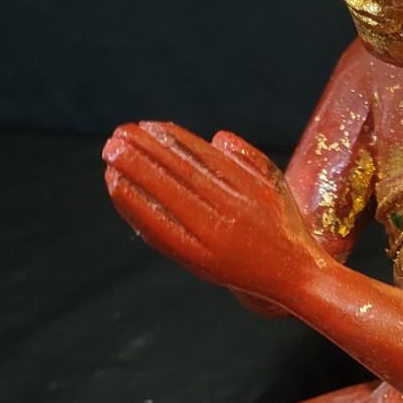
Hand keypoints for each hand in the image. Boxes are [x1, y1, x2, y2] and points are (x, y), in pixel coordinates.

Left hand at [103, 122, 318, 302]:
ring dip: (134, 178)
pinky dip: (136, 210)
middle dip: (145, 155)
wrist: (292, 275)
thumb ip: (249, 158)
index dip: (172, 141)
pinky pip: (160, 232)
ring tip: (110, 158)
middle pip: (180, 178)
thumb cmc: (283, 224)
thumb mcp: (276, 184)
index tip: (147, 126)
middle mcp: (231, 214)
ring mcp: (212, 240)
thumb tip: (215, 137)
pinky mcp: (198, 261)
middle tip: (117, 135)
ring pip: (166, 202)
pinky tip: (119, 191)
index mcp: (249, 191)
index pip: (202, 160)